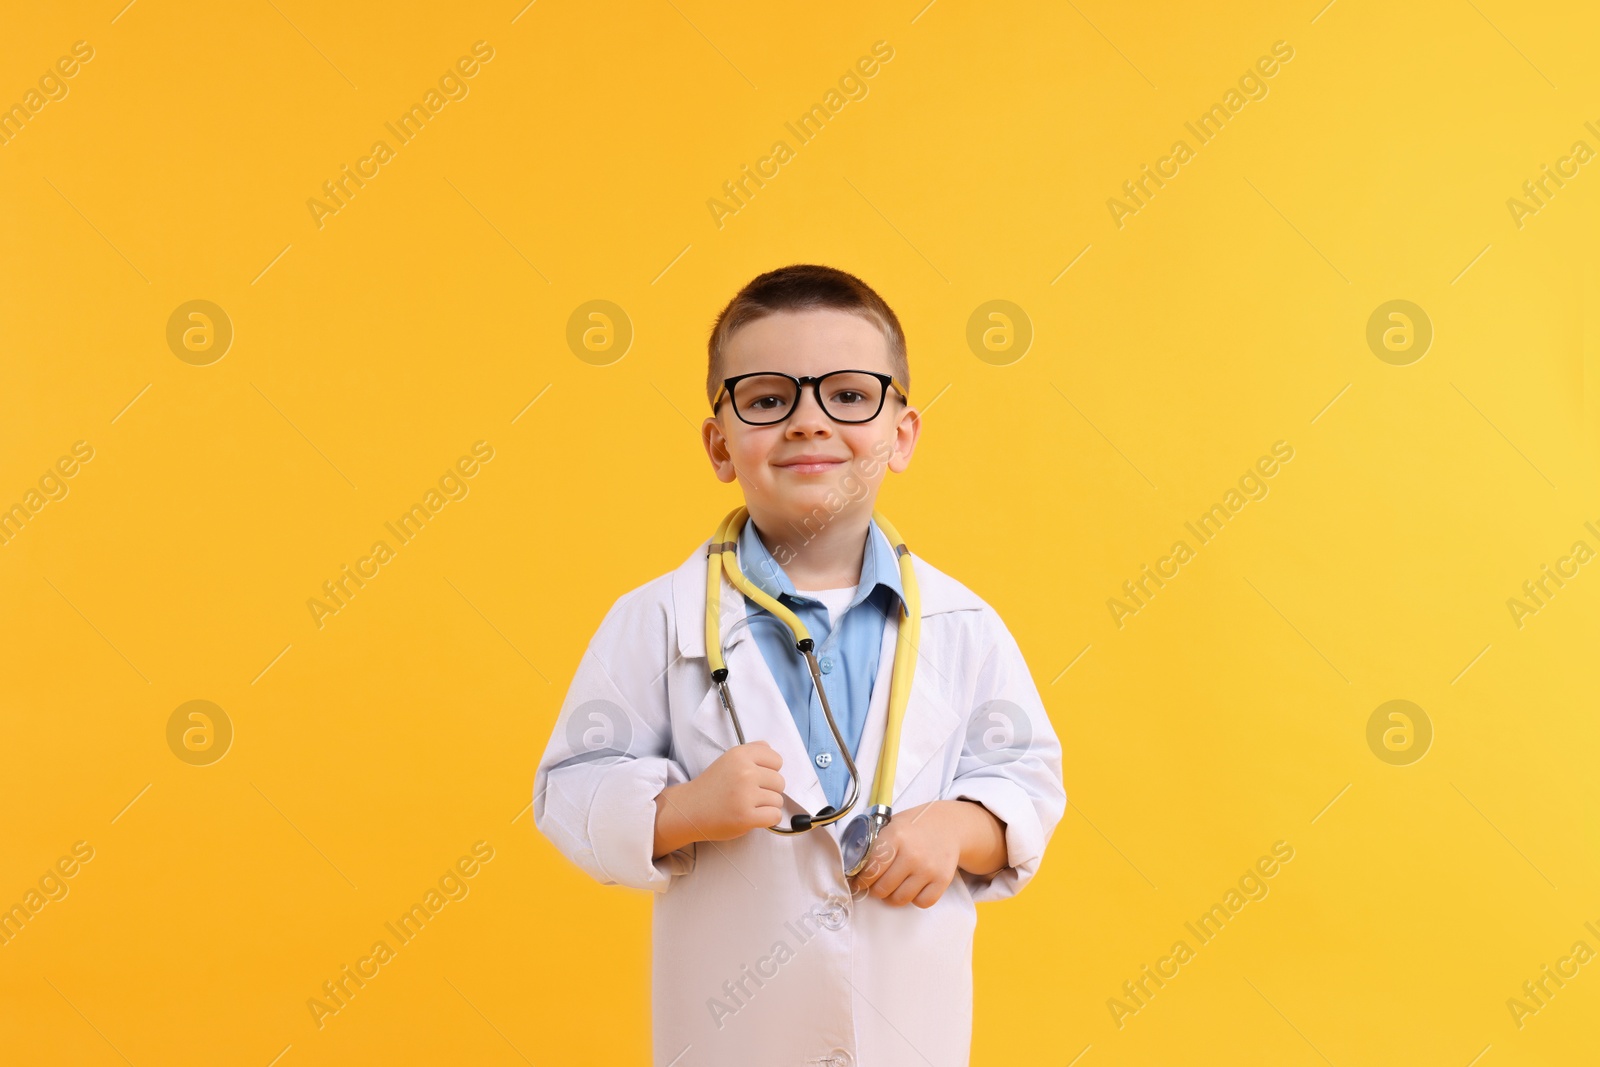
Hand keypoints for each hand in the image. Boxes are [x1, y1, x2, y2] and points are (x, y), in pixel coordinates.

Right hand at [653, 741, 784, 856]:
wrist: (689, 809)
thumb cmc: (711, 786)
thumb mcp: (728, 759)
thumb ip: (751, 751)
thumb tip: (770, 748)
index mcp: (740, 755)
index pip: (777, 760)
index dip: (770, 771)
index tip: (757, 778)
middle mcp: (744, 772)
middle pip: (780, 782)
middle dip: (769, 790)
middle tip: (750, 795)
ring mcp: (745, 795)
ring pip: (778, 800)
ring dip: (767, 806)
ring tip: (747, 806)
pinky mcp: (746, 816)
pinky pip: (775, 816)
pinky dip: (768, 819)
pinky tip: (753, 817)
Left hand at [849, 800, 1006, 907]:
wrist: (950, 825)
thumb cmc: (915, 826)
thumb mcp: (892, 825)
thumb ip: (875, 844)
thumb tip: (854, 868)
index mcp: (896, 836)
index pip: (870, 868)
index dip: (861, 880)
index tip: (858, 883)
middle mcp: (912, 854)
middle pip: (883, 887)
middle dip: (875, 890)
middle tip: (875, 886)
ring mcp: (928, 868)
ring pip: (900, 898)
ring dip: (892, 897)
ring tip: (891, 888)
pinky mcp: (942, 880)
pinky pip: (922, 902)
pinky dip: (914, 899)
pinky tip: (912, 888)